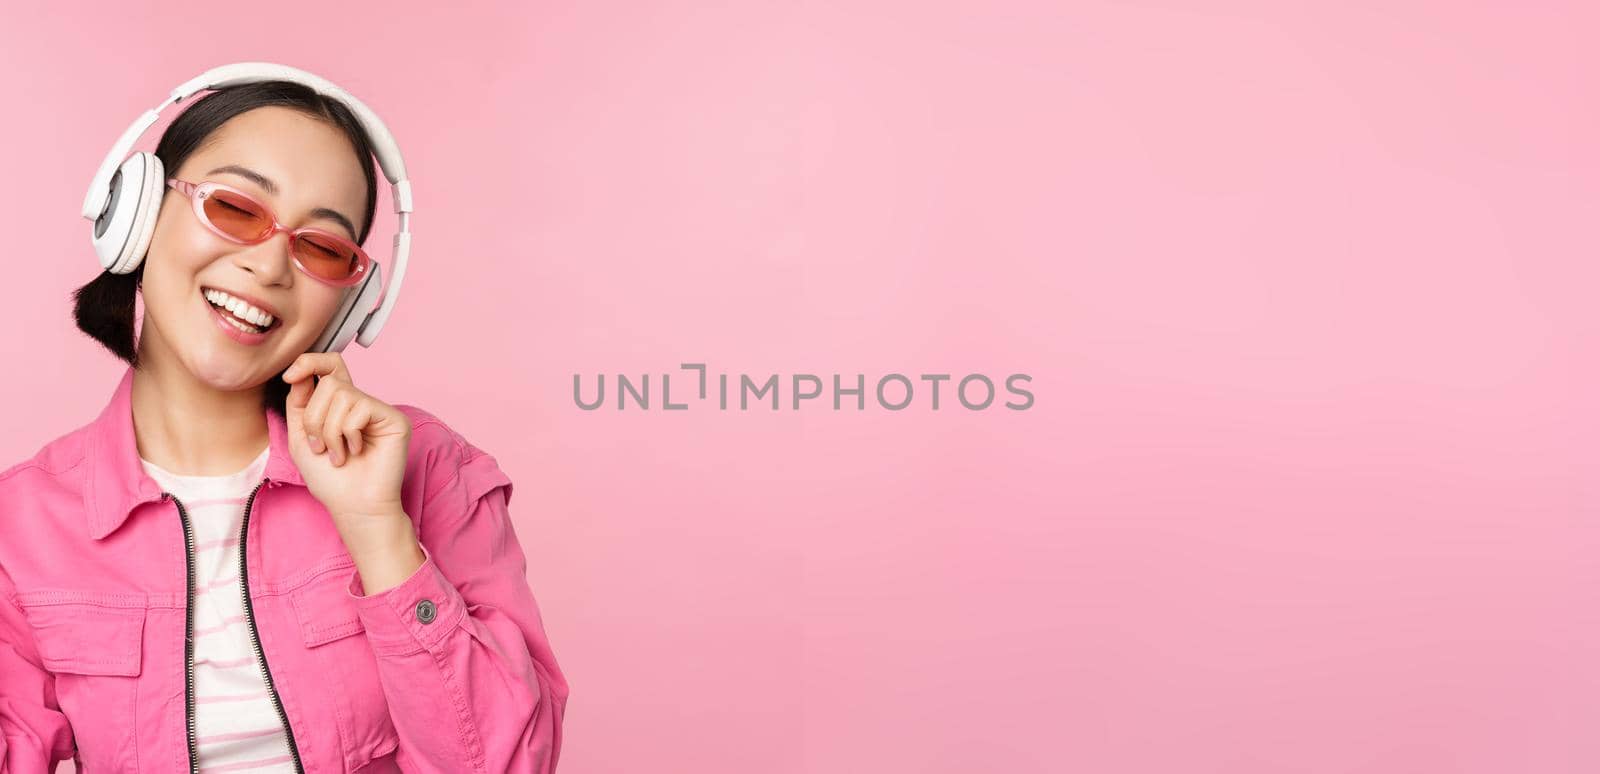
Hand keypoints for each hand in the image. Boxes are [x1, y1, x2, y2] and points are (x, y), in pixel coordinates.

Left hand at [282, 353, 412, 538]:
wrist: (352, 506)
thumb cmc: (329, 479)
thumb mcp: (300, 437)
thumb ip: (299, 402)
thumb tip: (302, 372)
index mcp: (340, 405)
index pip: (330, 366)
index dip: (309, 362)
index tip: (290, 376)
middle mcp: (361, 403)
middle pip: (329, 382)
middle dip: (314, 417)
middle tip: (320, 446)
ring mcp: (378, 410)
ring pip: (341, 394)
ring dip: (329, 430)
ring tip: (338, 454)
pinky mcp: (394, 419)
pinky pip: (359, 408)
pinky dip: (348, 434)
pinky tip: (356, 451)